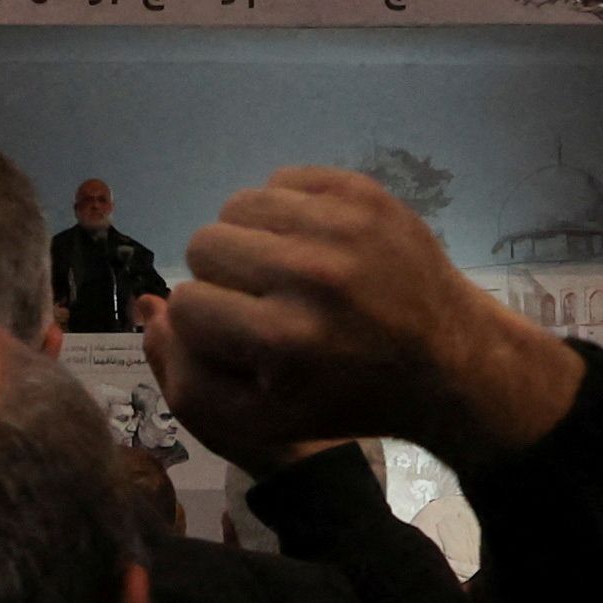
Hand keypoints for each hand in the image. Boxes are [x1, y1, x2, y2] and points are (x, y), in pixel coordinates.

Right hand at [146, 170, 580, 473]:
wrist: (448, 358)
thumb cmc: (347, 397)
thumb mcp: (264, 424)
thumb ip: (190, 384)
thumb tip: (154, 314)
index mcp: (283, 340)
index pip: (187, 304)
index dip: (204, 322)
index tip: (240, 334)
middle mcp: (310, 275)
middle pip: (204, 243)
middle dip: (223, 275)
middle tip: (262, 299)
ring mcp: (341, 225)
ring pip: (239, 204)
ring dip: (250, 237)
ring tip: (283, 267)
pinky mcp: (363, 193)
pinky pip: (282, 179)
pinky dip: (285, 209)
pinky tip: (311, 242)